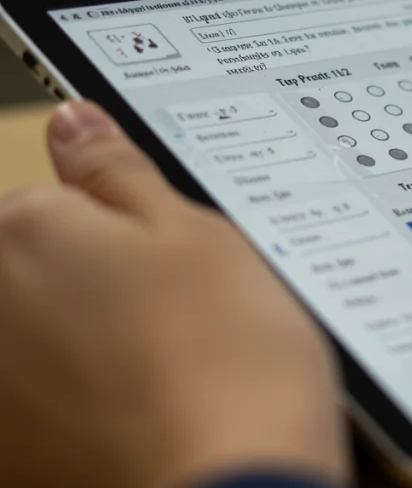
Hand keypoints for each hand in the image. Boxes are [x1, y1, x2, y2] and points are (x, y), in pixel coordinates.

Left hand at [0, 102, 346, 487]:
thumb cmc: (226, 359)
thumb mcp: (196, 232)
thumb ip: (120, 172)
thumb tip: (75, 124)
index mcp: (23, 232)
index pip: (45, 200)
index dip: (112, 225)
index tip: (159, 258)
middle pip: (32, 269)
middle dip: (89, 282)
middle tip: (169, 315)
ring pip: (36, 337)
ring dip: (83, 343)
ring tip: (164, 372)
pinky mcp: (13, 451)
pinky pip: (42, 402)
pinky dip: (84, 401)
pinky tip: (143, 417)